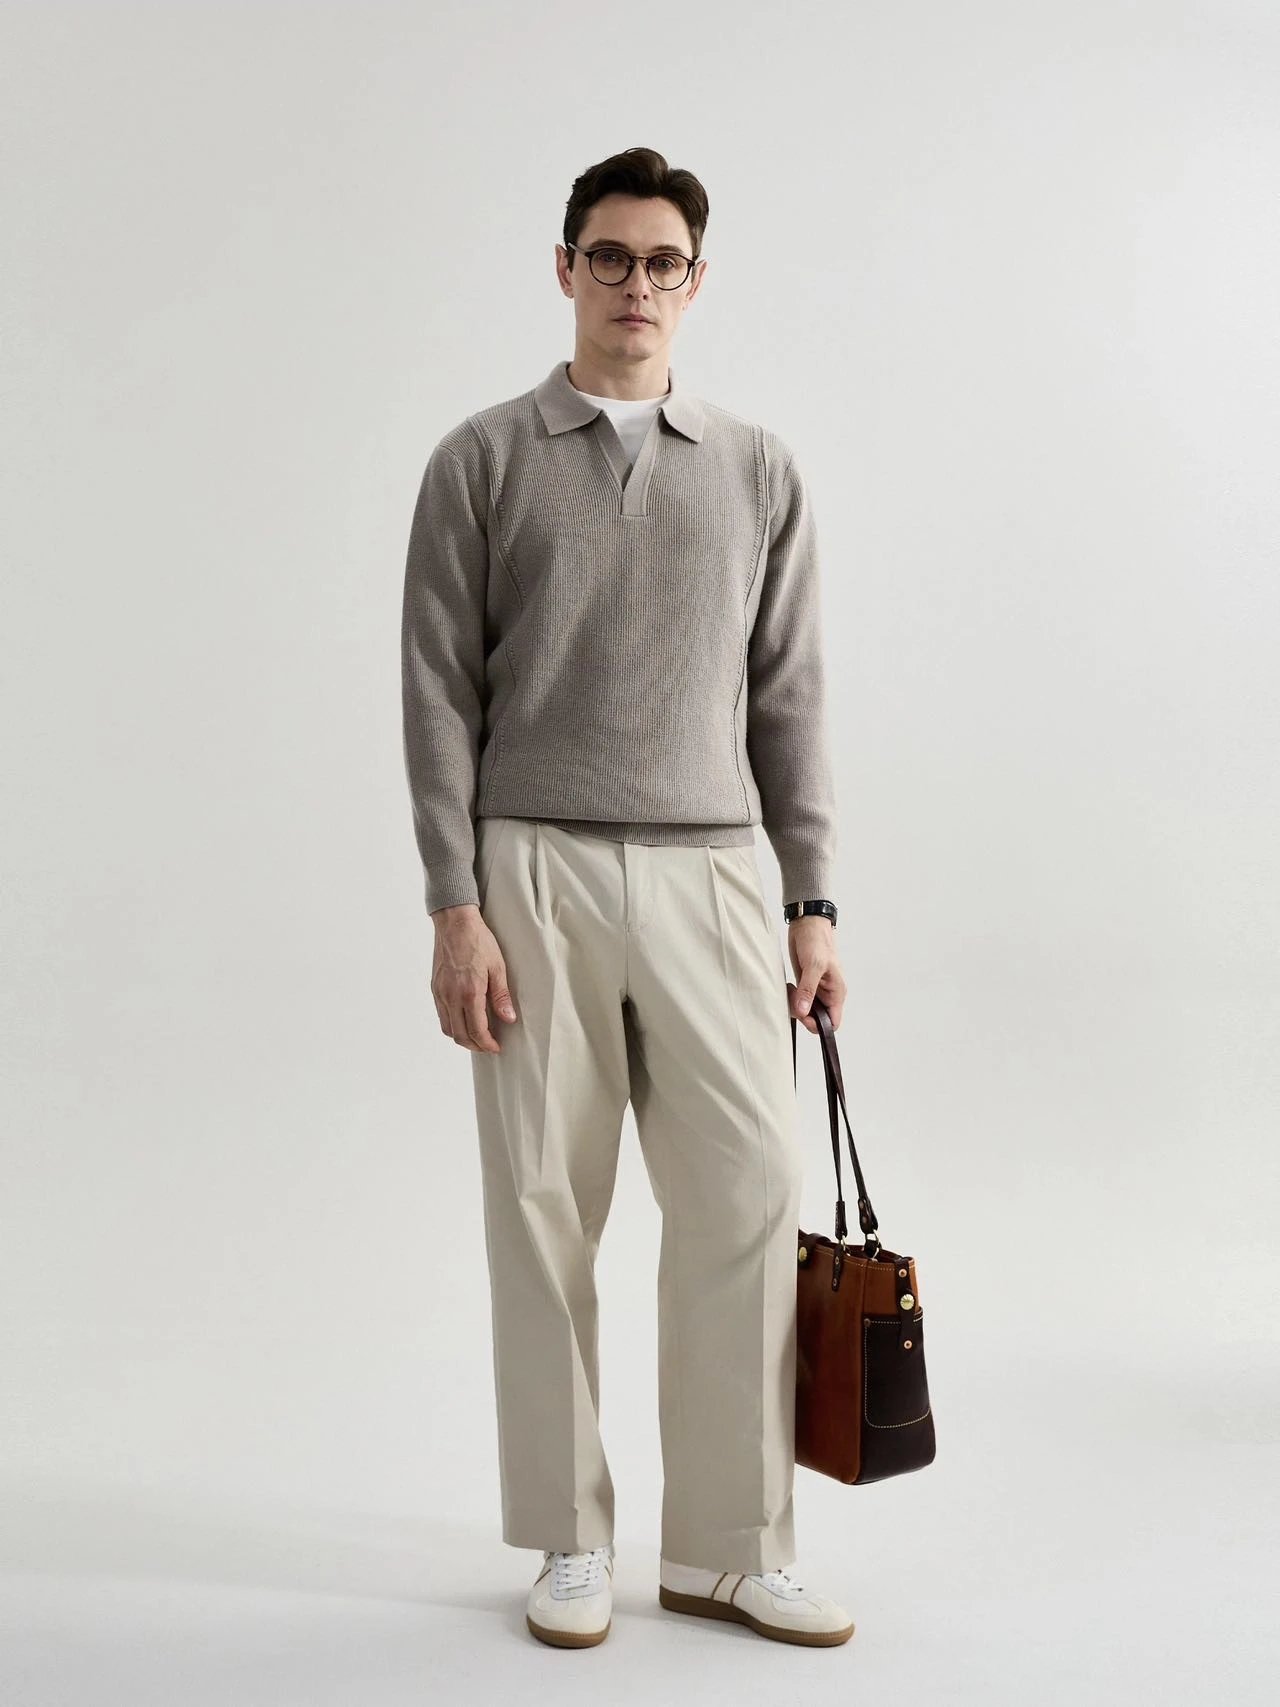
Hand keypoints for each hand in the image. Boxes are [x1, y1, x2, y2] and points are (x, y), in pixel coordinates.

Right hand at [430, 904, 518, 1051]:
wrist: (454, 923)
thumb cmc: (478, 941)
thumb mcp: (498, 967)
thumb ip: (501, 996)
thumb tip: (509, 1018)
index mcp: (469, 993)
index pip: (476, 1031)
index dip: (487, 1044)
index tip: (496, 1047)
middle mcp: (451, 996)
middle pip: (460, 1035)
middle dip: (475, 1046)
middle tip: (488, 1045)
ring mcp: (440, 993)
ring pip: (447, 1028)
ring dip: (462, 1037)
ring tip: (477, 1036)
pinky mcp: (435, 988)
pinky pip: (441, 1015)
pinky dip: (452, 1024)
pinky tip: (464, 1019)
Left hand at [786, 917, 845, 1034]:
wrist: (806, 924)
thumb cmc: (817, 940)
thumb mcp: (813, 965)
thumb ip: (808, 990)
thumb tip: (803, 1011)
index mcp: (836, 992)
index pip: (833, 1022)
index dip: (819, 1025)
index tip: (804, 1016)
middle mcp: (827, 993)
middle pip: (817, 1019)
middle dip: (804, 1015)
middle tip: (793, 1002)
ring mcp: (815, 989)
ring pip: (806, 1011)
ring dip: (795, 1006)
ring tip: (791, 989)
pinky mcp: (804, 984)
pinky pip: (798, 1000)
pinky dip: (791, 998)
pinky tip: (789, 987)